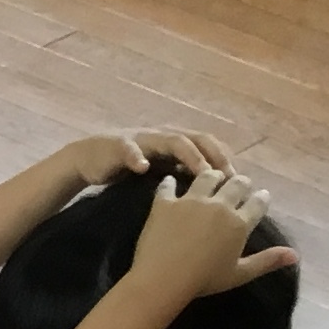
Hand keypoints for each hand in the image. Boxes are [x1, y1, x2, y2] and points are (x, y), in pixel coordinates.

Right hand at [69, 128, 229, 186]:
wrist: (88, 160)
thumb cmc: (127, 169)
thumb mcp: (159, 172)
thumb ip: (183, 176)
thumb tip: (214, 193)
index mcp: (176, 143)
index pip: (209, 146)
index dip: (225, 161)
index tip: (240, 183)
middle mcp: (164, 136)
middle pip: (198, 139)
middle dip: (214, 157)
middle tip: (227, 178)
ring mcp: (142, 139)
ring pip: (171, 141)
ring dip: (188, 154)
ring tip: (201, 172)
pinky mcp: (118, 146)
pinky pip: (129, 149)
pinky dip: (136, 157)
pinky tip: (142, 168)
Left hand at [128, 168, 298, 301]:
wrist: (163, 279)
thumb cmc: (203, 281)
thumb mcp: (239, 274)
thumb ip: (266, 261)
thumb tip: (295, 255)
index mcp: (239, 223)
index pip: (258, 203)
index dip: (262, 198)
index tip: (262, 196)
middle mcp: (219, 205)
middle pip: (237, 183)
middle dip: (241, 183)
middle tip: (239, 184)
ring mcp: (191, 201)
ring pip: (207, 177)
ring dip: (212, 175)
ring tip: (212, 177)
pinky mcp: (166, 203)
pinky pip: (168, 187)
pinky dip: (169, 183)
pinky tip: (170, 181)